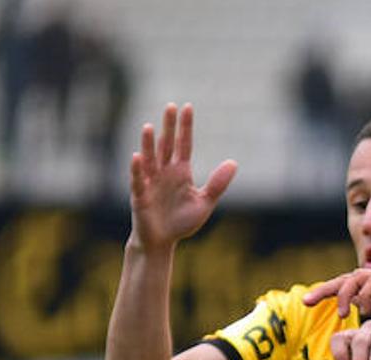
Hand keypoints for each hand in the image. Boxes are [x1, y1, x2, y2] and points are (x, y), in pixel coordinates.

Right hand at [129, 103, 236, 254]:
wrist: (162, 241)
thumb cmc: (181, 222)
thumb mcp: (204, 202)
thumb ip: (217, 184)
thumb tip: (233, 162)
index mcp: (180, 172)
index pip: (183, 144)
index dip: (185, 127)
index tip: (187, 107)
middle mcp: (164, 172)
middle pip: (166, 145)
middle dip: (168, 127)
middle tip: (170, 106)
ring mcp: (151, 182)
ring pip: (150, 159)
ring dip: (149, 143)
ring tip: (150, 127)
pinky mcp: (140, 196)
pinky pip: (138, 180)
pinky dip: (137, 169)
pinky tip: (137, 156)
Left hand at [303, 269, 370, 339]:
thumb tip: (358, 330)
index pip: (345, 288)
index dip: (325, 293)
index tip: (306, 303)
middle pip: (346, 279)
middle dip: (325, 289)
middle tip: (308, 302)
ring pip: (358, 276)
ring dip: (346, 292)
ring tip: (344, 314)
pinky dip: (366, 292)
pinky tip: (365, 308)